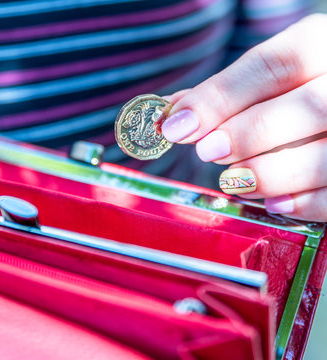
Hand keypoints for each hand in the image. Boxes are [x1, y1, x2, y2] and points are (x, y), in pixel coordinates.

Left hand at [161, 14, 326, 221]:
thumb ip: (227, 92)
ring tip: (234, 180)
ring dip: (272, 172)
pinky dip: (306, 203)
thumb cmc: (300, 87)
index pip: (272, 66)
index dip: (220, 98)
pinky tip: (275, 203)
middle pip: (308, 107)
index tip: (177, 125)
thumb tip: (173, 111)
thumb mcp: (273, 75)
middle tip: (206, 151)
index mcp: (321, 45)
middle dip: (248, 134)